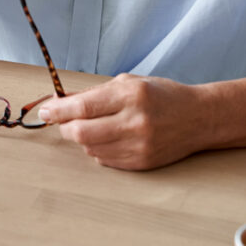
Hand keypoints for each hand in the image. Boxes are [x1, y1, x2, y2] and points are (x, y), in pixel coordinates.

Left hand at [38, 73, 208, 169]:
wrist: (199, 118)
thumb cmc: (162, 95)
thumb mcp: (129, 83)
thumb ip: (94, 93)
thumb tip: (61, 102)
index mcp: (131, 96)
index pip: (83, 106)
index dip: (58, 110)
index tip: (45, 110)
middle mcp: (135, 122)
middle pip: (82, 132)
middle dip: (65, 127)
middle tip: (64, 121)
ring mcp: (140, 146)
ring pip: (91, 148)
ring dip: (82, 138)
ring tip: (93, 126)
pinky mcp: (142, 162)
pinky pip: (105, 160)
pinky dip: (97, 149)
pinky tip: (107, 138)